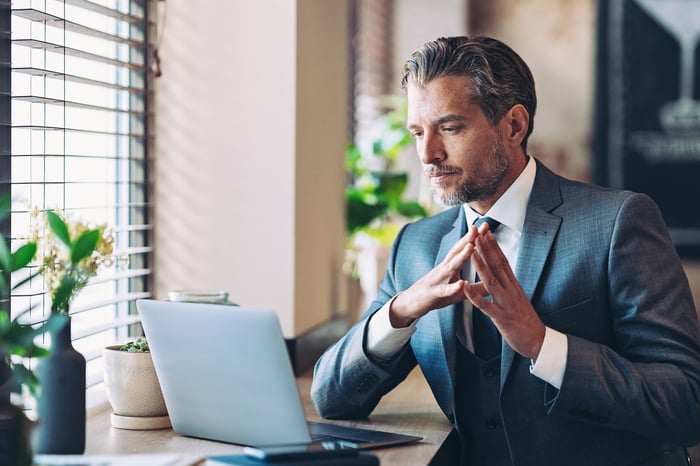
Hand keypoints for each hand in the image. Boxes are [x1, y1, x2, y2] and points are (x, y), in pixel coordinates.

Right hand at [389, 225, 479, 327]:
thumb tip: (493, 284)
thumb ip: (475, 287)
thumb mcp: (457, 291)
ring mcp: (438, 280)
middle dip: (468, 239)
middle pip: (457, 251)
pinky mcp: (433, 293)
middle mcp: (444, 269)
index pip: (463, 249)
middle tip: (478, 227)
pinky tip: (461, 284)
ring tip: (471, 247)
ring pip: (450, 267)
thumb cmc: (436, 294)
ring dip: (461, 256)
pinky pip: (444, 290)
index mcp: (450, 267)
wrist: (411, 303)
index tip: (485, 226)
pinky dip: (452, 287)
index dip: (474, 238)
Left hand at [464, 223, 545, 359]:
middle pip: (497, 265)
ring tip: (470, 252)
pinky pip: (485, 305)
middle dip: (486, 248)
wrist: (538, 340)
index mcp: (514, 285)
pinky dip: (474, 296)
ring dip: (480, 265)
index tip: (486, 232)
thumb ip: (509, 285)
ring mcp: (506, 303)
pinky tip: (464, 287)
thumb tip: (504, 273)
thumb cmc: (526, 320)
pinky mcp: (501, 317)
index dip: (494, 246)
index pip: (503, 261)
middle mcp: (511, 290)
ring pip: (491, 281)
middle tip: (477, 232)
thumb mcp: (518, 298)